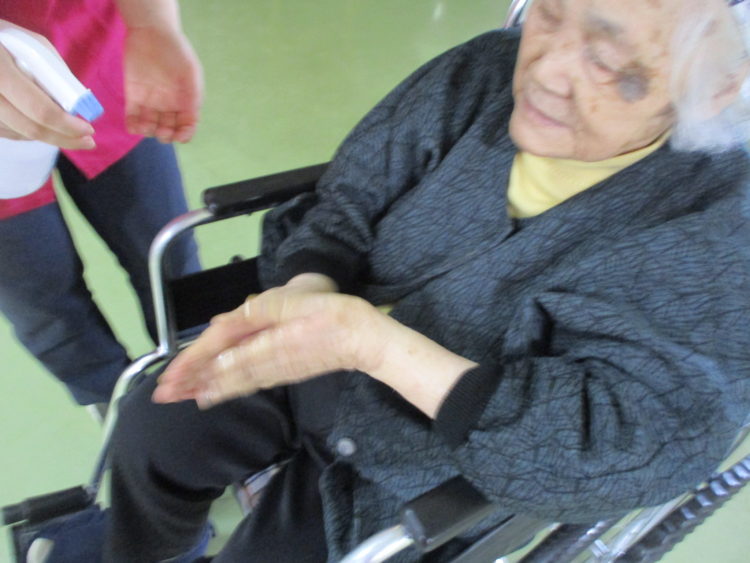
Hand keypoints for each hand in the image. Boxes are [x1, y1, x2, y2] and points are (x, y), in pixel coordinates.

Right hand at [0, 21, 94, 148]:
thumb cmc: (8, 41)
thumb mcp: (34, 47)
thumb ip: (56, 74)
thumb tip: (79, 106)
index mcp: (0, 69)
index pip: (38, 108)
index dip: (66, 124)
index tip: (88, 129)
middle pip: (30, 128)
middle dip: (64, 137)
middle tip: (87, 141)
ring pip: (22, 134)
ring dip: (49, 134)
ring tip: (64, 125)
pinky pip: (11, 133)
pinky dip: (30, 130)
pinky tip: (37, 119)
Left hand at [123, 26, 202, 142]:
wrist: (152, 32)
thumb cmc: (175, 51)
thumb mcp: (191, 72)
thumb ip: (193, 95)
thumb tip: (193, 116)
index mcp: (186, 101)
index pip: (187, 126)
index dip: (185, 135)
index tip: (180, 136)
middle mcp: (169, 105)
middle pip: (169, 129)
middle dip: (166, 135)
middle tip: (162, 130)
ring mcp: (151, 102)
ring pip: (150, 126)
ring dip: (149, 132)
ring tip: (146, 127)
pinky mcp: (134, 96)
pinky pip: (132, 117)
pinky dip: (133, 126)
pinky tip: (134, 126)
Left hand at [152, 274, 385, 407]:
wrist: (365, 340)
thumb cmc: (335, 315)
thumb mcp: (298, 302)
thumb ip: (262, 311)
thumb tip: (224, 323)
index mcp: (268, 339)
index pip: (223, 351)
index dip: (196, 363)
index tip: (173, 376)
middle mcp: (268, 359)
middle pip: (223, 372)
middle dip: (192, 382)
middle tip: (163, 395)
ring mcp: (277, 368)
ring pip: (235, 381)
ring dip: (206, 388)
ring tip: (182, 396)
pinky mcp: (286, 372)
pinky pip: (250, 383)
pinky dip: (229, 389)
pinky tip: (217, 393)